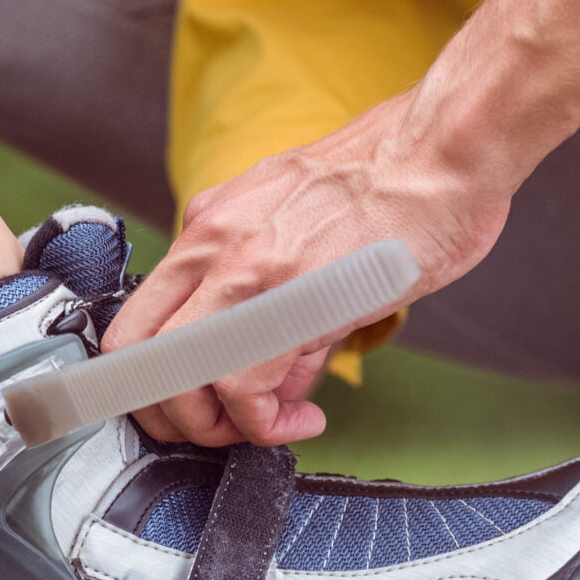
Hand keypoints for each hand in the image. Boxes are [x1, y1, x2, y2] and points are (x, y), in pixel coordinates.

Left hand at [106, 88, 512, 445]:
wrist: (445, 151)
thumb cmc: (396, 185)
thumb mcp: (311, 240)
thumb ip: (282, 315)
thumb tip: (277, 380)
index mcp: (210, 226)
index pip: (138, 317)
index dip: (152, 380)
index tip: (195, 407)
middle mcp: (209, 242)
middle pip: (134, 353)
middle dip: (167, 412)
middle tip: (218, 429)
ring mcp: (240, 268)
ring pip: (174, 376)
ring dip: (213, 425)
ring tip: (267, 427)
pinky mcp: (284, 299)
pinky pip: (238, 389)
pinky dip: (262, 425)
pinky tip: (300, 421)